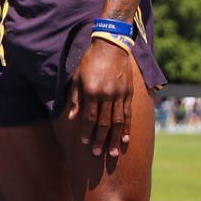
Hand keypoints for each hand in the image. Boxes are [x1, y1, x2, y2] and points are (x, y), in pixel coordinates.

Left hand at [64, 39, 137, 156]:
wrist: (111, 46)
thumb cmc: (89, 62)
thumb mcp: (76, 78)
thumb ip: (75, 98)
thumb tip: (72, 117)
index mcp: (91, 91)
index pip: (89, 117)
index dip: (86, 131)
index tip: (83, 143)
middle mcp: (107, 95)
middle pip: (104, 122)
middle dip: (100, 139)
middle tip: (96, 154)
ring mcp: (120, 94)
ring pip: (118, 121)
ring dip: (115, 138)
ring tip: (113, 153)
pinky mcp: (129, 93)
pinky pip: (128, 113)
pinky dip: (128, 127)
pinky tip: (127, 138)